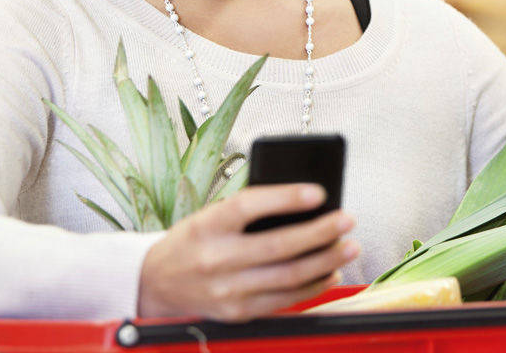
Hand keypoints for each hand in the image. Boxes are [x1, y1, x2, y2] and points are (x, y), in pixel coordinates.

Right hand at [137, 183, 359, 321]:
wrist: (157, 283)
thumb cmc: (193, 241)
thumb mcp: (210, 216)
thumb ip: (249, 211)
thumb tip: (305, 204)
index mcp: (207, 226)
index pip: (250, 205)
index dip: (286, 198)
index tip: (319, 192)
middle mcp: (216, 260)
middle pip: (279, 246)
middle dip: (321, 232)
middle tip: (347, 219)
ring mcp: (228, 291)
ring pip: (289, 277)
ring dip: (326, 261)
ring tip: (349, 247)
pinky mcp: (238, 312)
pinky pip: (285, 300)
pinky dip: (314, 287)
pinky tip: (330, 272)